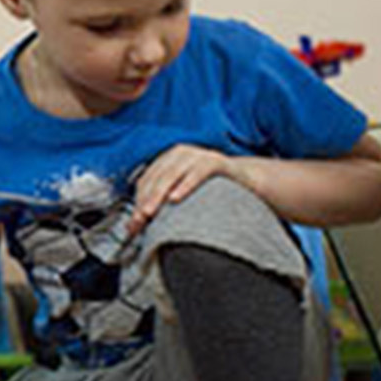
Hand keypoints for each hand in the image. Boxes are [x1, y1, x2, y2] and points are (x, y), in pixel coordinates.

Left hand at [130, 145, 247, 233]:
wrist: (247, 180)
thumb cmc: (212, 190)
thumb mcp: (183, 194)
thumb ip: (164, 204)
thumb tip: (137, 227)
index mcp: (168, 160)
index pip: (146, 181)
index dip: (136, 201)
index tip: (132, 224)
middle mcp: (180, 154)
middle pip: (155, 178)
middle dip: (144, 201)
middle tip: (138, 221)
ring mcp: (198, 155)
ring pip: (171, 174)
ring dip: (157, 194)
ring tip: (149, 212)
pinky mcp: (215, 161)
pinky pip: (197, 172)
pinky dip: (185, 185)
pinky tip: (175, 198)